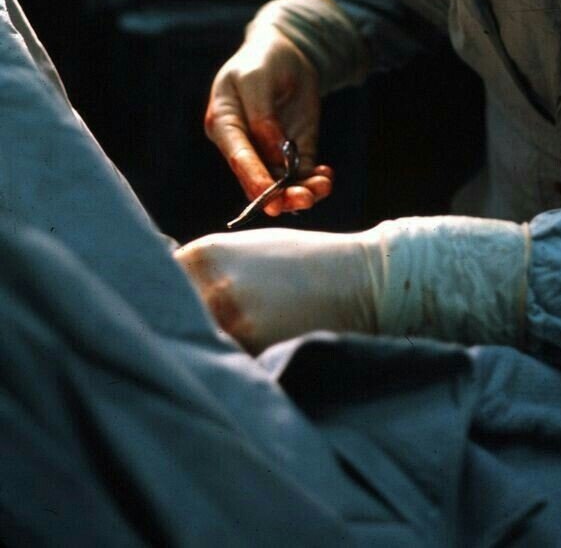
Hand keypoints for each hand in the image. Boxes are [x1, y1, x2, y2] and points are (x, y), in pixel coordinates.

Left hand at [175, 227, 377, 353]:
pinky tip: (241, 353)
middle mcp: (212, 288)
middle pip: (167, 312)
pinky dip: (224, 362)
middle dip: (172, 320)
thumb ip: (205, 266)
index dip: (154, 289)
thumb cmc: (302, 260)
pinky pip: (222, 363)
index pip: (155, 278)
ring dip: (197, 344)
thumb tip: (164, 287)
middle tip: (179, 327)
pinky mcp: (253, 354)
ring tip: (218, 341)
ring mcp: (231, 325)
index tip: (157, 300)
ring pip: (193, 341)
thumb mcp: (247, 247)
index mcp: (206, 255)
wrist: (358, 282)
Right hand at [205, 25, 332, 215]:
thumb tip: (273, 152)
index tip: (271, 199)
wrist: (285, 53)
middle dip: (282, 194)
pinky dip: (315, 179)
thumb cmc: (262, 61)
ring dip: (302, 190)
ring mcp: (268, 151)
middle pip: (258, 178)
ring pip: (282, 183)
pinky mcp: (292, 151)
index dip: (254, 178)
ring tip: (323, 185)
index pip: (238, 157)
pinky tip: (326, 177)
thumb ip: (262, 116)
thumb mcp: (257, 79)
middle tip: (304, 199)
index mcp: (224, 124)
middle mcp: (243, 145)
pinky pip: (302, 173)